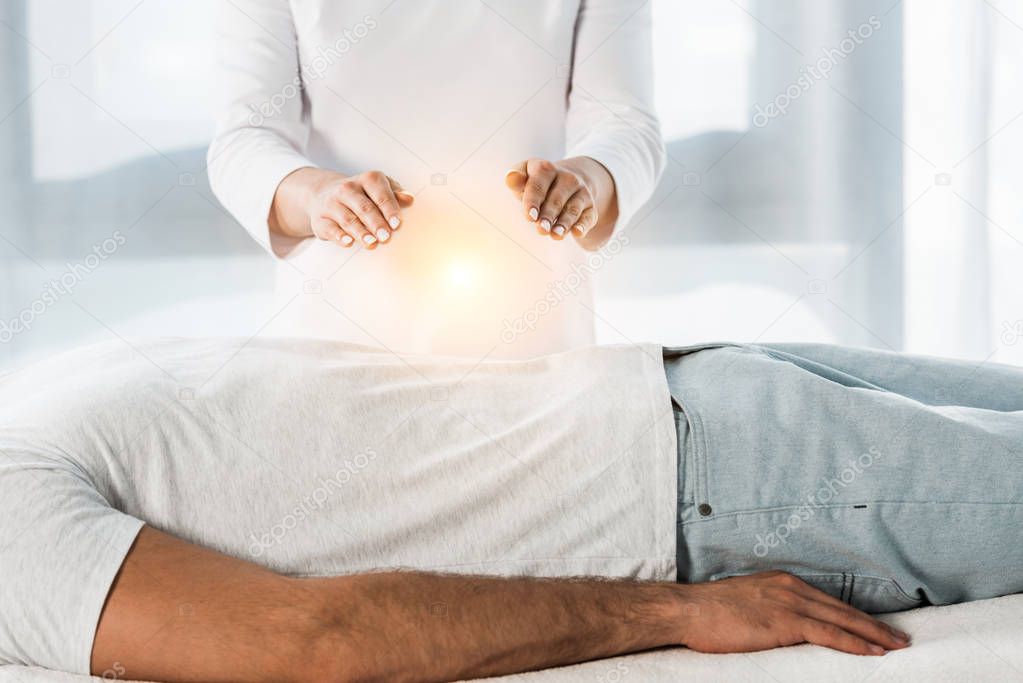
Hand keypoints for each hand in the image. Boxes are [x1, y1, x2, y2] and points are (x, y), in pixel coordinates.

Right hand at [271, 167, 414, 247]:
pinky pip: (330, 228)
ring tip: (372, 243)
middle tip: (386, 237)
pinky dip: (339, 236)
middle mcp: (347, 189)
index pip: (380, 194)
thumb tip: (409, 199)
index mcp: (367, 180)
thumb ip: (395, 194)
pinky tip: (348, 242)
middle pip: (364, 208)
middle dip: (376, 223)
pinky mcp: (320, 220)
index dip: (389, 209)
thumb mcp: (378, 188)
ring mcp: (332, 204)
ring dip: (360, 232)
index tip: (397, 224)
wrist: (323, 193)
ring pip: (348, 219)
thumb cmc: (361, 194)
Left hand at [505, 157, 610, 242]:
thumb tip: (510, 178)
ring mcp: (581, 192)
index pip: (538, 185)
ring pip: (572, 209)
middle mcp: (568, 178)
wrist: (569, 180)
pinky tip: (577, 233)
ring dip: (564, 223)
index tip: (529, 217)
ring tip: (556, 235)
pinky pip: (589, 217)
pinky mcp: (590, 207)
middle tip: (541, 229)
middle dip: (549, 215)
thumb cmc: (539, 183)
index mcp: (547, 169)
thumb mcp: (526, 176)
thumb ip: (516, 179)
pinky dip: (583, 225)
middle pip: (556, 199)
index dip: (533, 201)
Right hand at [674, 572, 911, 655]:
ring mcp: (789, 603)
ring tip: (896, 647)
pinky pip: (829, 634)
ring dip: (873, 636)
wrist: (688, 610)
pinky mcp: (785, 622)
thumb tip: (781, 629)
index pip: (828, 601)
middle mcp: (791, 588)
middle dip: (874, 625)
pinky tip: (872, 653)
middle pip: (842, 609)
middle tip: (900, 638)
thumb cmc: (708, 612)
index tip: (876, 628)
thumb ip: (768, 611)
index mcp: (781, 583)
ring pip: (842, 620)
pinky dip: (854, 643)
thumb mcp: (745, 604)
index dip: (855, 616)